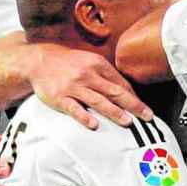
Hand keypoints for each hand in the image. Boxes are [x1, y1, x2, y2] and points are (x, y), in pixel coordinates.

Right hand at [26, 45, 152, 129]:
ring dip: (114, 112)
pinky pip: (74, 108)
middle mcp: (87, 75)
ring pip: (98, 101)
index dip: (134, 97)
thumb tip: (127, 92)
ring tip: (127, 122)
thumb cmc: (68, 63)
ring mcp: (73, 87)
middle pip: (115, 92)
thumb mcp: (89, 61)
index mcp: (98, 64)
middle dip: (133, 105)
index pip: (120, 83)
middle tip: (147, 116)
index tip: (144, 110)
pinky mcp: (60, 97)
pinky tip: (93, 125)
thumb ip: (106, 75)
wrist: (39, 61)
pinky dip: (84, 116)